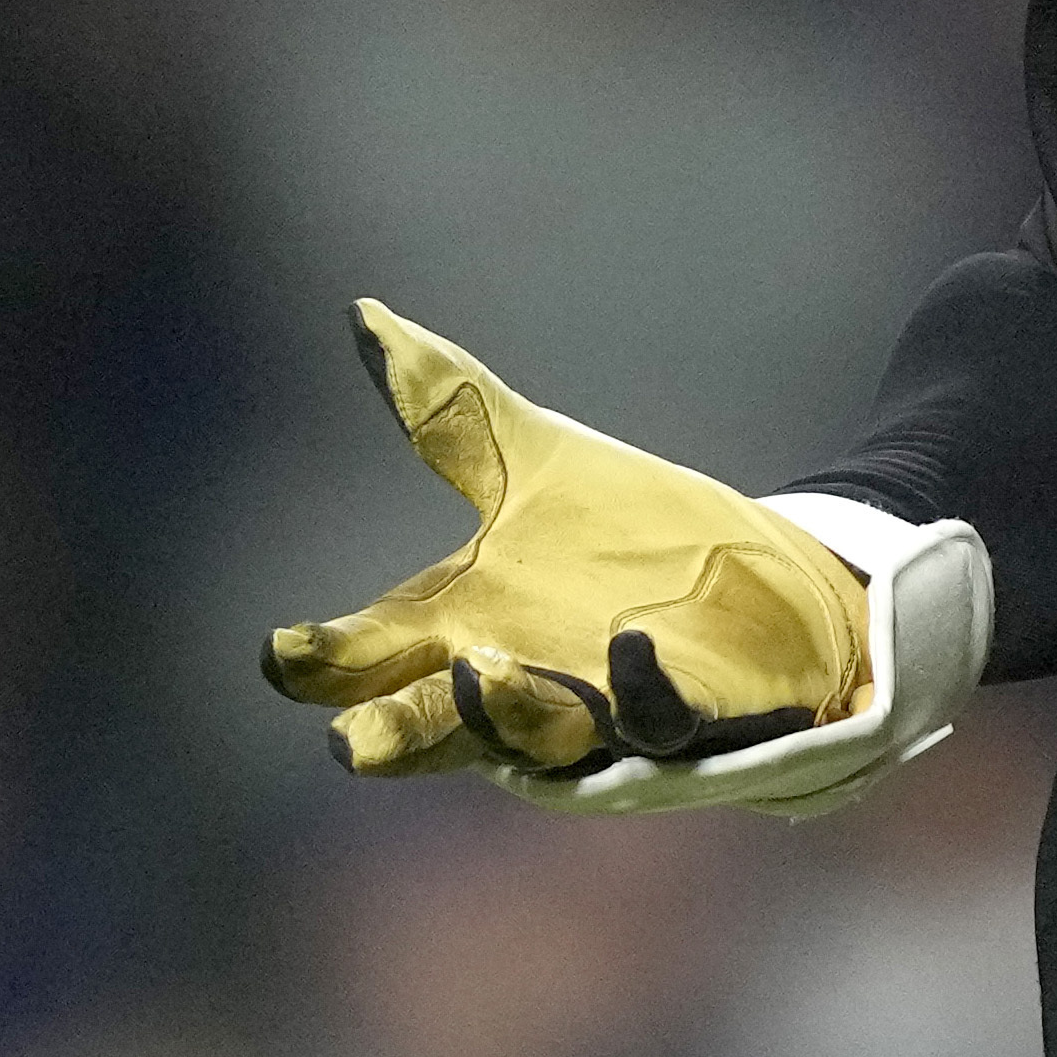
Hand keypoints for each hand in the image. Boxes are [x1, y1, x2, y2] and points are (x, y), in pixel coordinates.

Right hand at [261, 302, 962, 812]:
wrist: (774, 578)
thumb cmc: (636, 539)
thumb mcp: (536, 463)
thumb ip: (447, 410)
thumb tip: (363, 314)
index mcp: (460, 627)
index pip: (365, 657)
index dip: (320, 665)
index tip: (283, 656)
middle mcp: (515, 685)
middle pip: (428, 729)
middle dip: (390, 735)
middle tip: (349, 739)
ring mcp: (595, 711)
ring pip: (531, 741)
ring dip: (501, 714)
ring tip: (478, 669)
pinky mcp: (681, 713)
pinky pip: (654, 716)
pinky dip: (638, 685)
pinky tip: (631, 645)